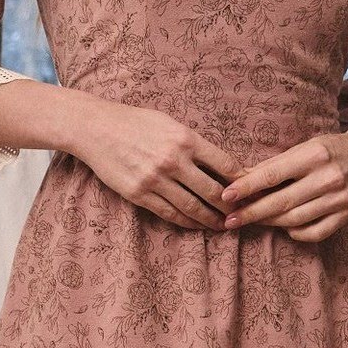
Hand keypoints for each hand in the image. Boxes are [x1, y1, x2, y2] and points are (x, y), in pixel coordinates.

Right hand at [66, 97, 242, 229]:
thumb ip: (193, 143)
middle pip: (213, 191)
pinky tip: (198, 225)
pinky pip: (170, 213)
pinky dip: (188, 222)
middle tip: (244, 213)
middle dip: (232, 206)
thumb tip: (220, 164)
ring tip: (224, 225)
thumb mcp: (169, 123)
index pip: (225, 164)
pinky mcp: (140, 194)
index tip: (251, 189)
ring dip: (212, 219)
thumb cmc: (135, 122)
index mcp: (185, 139)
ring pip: (193, 207)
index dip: (242, 181)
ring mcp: (156, 180)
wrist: (96, 128)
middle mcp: (173, 161)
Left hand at [218, 129, 347, 243]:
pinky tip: (285, 226)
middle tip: (230, 221)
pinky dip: (295, 233)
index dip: (247, 187)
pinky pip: (313, 233)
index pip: (273, 175)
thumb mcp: (303, 147)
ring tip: (253, 220)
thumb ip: (274, 165)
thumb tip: (240, 180)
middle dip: (252, 213)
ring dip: (269, 223)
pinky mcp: (344, 216)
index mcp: (314, 156)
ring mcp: (338, 200)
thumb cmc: (328, 151)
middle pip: (281, 202)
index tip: (227, 196)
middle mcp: (327, 178)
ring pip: (294, 220)